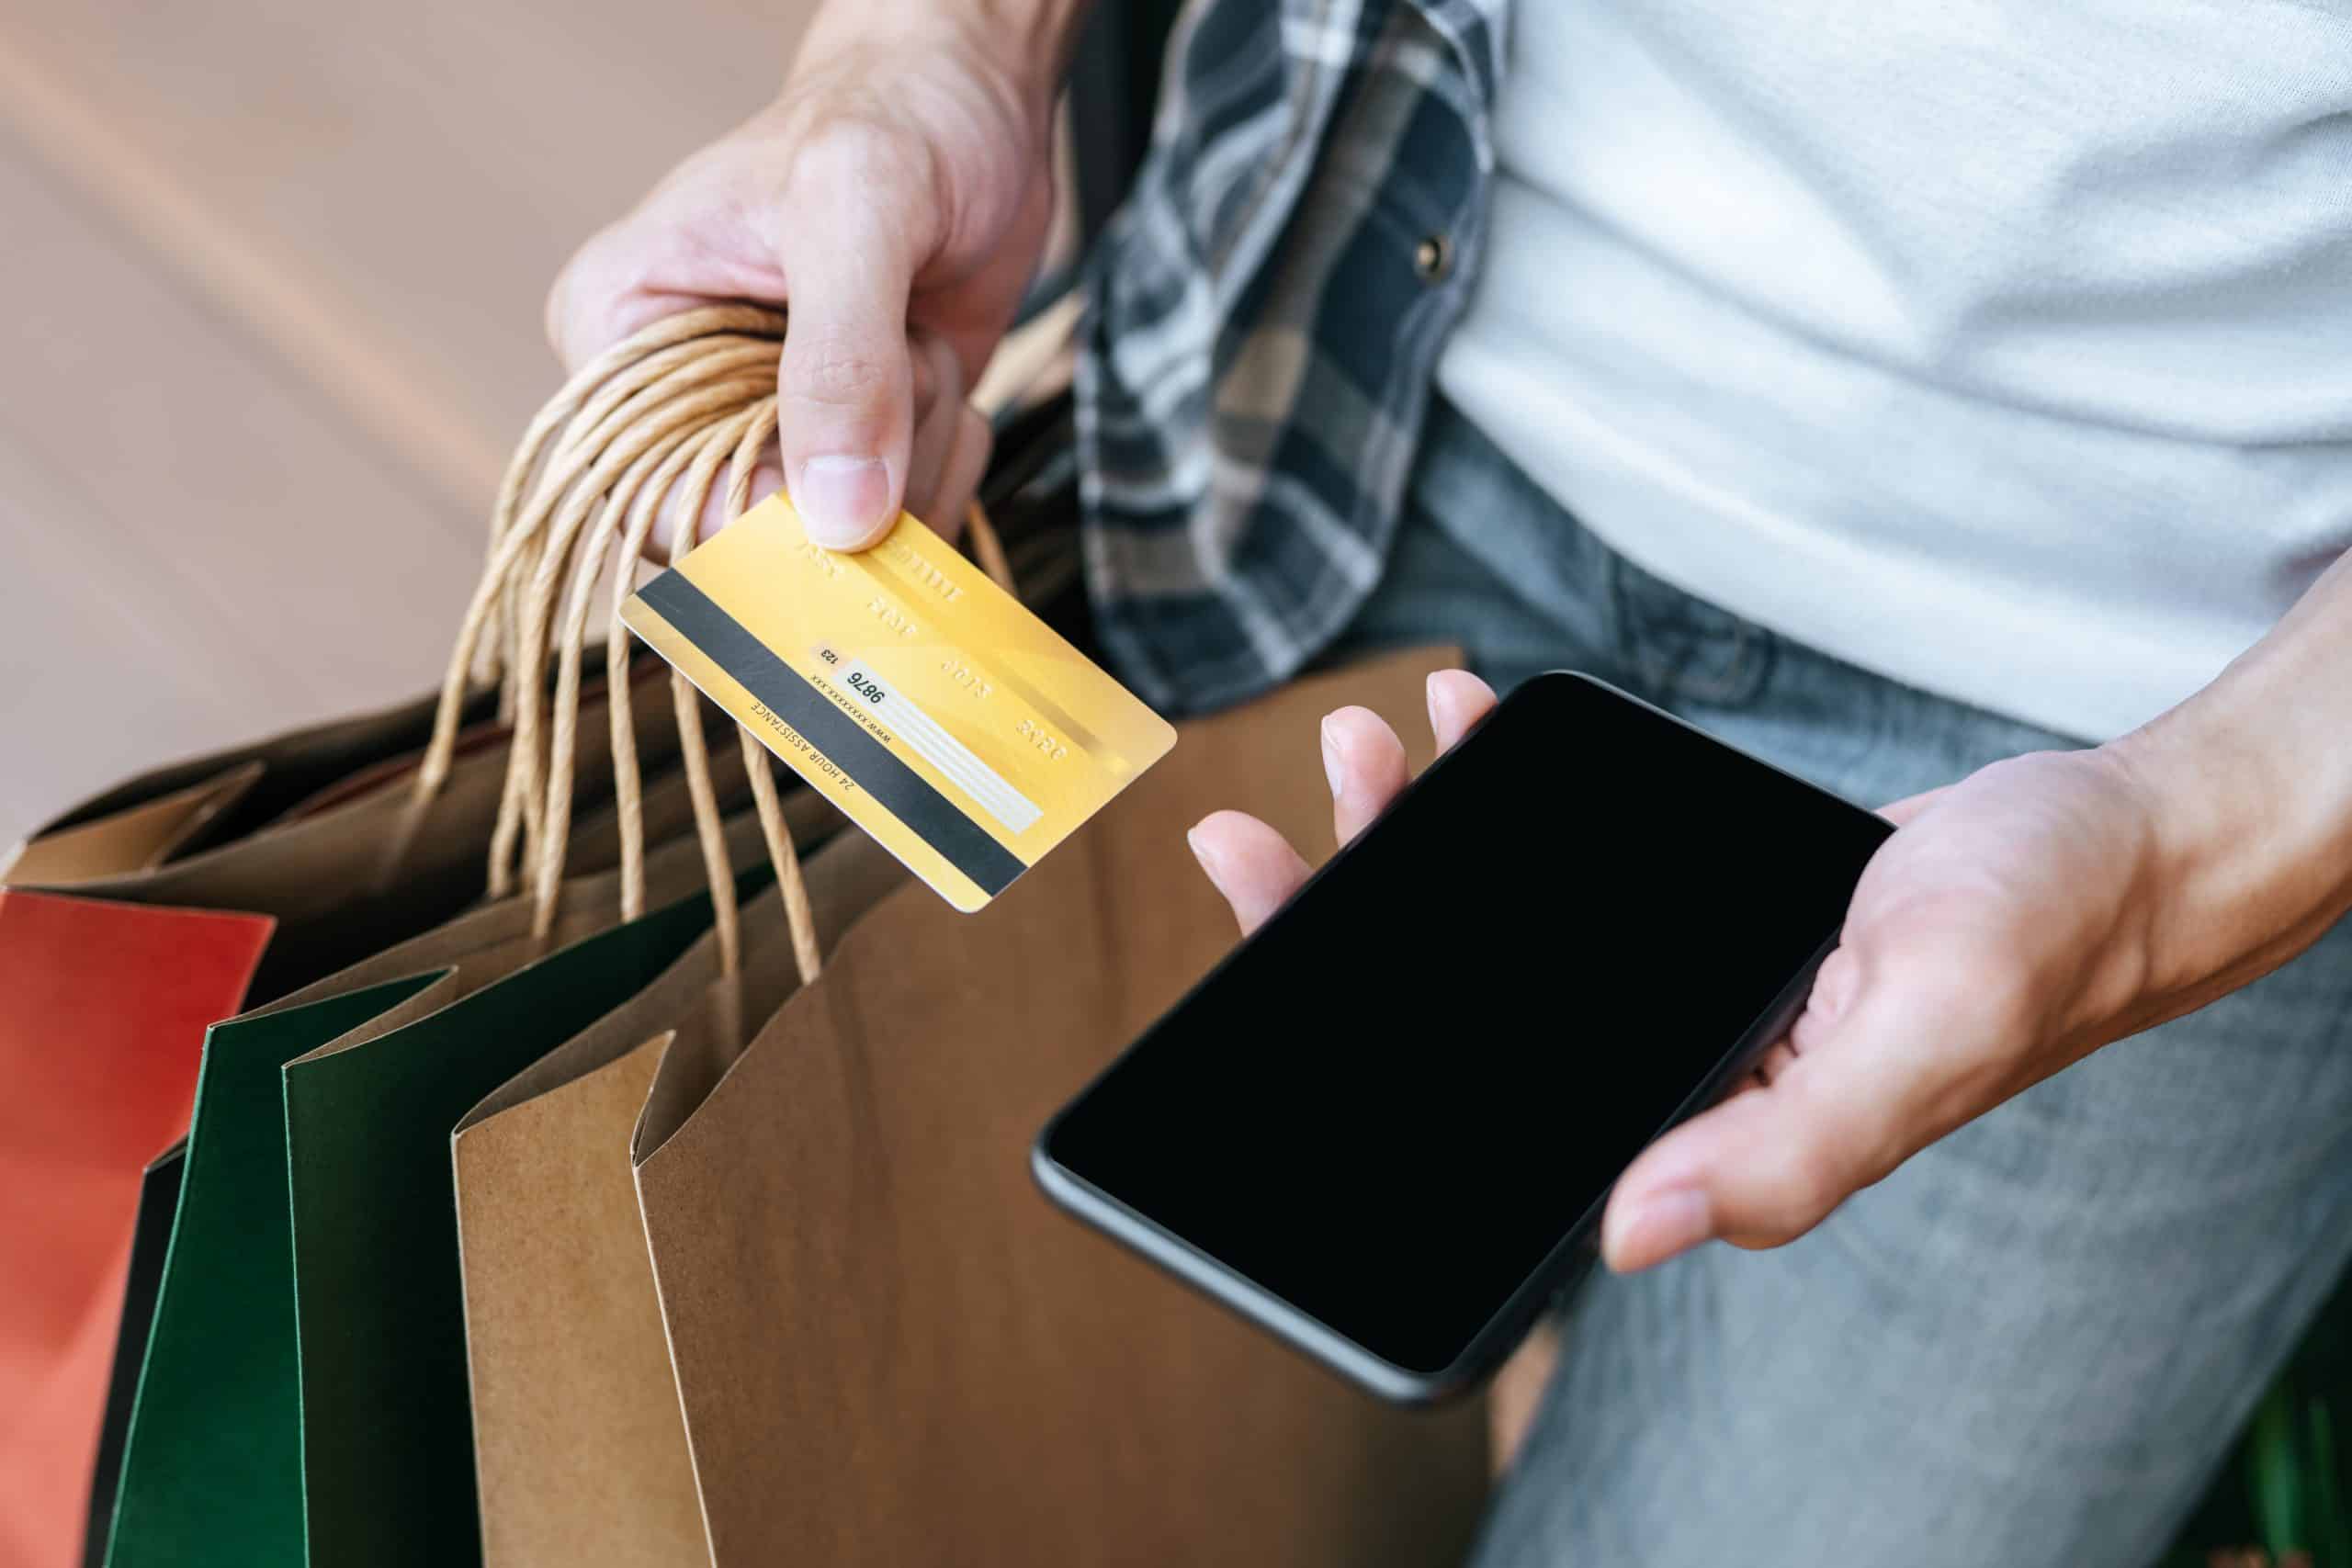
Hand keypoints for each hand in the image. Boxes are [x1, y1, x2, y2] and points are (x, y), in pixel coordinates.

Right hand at [546, 0, 1066, 549]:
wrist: (969, 102)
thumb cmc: (891, 118)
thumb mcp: (856, 210)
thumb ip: (843, 359)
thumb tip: (838, 516)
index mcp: (620, 334)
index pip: (654, 498)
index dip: (762, 519)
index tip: (850, 487)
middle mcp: (681, 399)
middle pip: (758, 540)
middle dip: (859, 473)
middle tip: (901, 359)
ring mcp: (769, 432)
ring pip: (842, 542)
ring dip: (915, 456)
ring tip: (915, 343)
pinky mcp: (848, 451)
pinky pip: (900, 523)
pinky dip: (946, 459)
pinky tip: (938, 375)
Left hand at [1187, 671, 2204, 1274]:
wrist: (2116, 842)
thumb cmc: (2042, 937)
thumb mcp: (1926, 1037)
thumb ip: (1790, 1148)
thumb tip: (1628, 1234)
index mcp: (1700, 1132)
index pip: (1489, 1112)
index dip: (1356, 1033)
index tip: (1266, 926)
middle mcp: (1671, 1071)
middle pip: (1461, 1009)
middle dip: (1349, 913)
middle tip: (1265, 837)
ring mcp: (1678, 991)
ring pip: (1501, 927)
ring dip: (1415, 837)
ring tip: (1366, 745)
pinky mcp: (1697, 918)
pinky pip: (1569, 865)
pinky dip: (1505, 798)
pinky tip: (1468, 729)